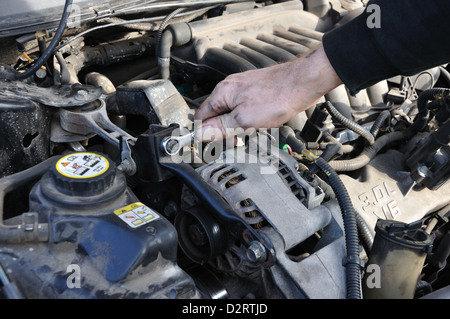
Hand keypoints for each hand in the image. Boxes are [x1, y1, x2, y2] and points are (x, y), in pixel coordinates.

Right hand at [194, 44, 341, 140]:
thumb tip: (200, 135)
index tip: (210, 145)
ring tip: (250, 131)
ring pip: (230, 113)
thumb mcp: (244, 120)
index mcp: (222, 93)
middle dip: (223, 131)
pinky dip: (247, 120)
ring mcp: (243, 88)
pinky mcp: (255, 92)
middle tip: (236, 140)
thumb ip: (220, 128)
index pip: (200, 116)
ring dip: (236, 126)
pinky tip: (258, 124)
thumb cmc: (278, 96)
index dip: (203, 133)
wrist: (303, 83)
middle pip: (215, 115)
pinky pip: (243, 109)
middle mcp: (230, 88)